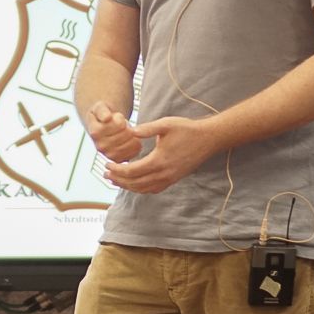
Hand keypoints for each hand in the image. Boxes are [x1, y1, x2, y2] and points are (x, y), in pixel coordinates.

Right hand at [84, 101, 141, 162]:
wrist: (101, 126)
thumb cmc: (102, 115)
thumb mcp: (100, 107)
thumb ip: (102, 111)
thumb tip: (106, 118)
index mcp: (95, 133)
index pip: (119, 124)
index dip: (120, 117)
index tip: (115, 116)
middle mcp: (100, 146)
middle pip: (126, 133)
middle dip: (126, 126)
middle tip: (120, 124)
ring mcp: (109, 155)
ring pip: (132, 142)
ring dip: (131, 134)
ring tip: (123, 131)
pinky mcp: (118, 159)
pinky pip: (135, 150)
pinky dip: (135, 142)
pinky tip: (128, 138)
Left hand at [103, 116, 219, 193]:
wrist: (208, 139)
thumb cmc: (187, 129)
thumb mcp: (166, 124)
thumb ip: (147, 128)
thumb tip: (130, 131)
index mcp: (159, 160)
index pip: (132, 171)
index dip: (117, 170)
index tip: (106, 165)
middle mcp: (164, 173)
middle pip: (135, 183)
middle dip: (118, 180)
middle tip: (105, 174)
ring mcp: (170, 178)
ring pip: (144, 189)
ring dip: (127, 186)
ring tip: (115, 180)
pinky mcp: (174, 179)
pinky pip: (154, 189)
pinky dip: (141, 189)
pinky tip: (133, 183)